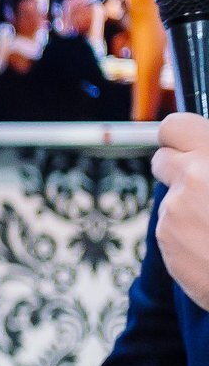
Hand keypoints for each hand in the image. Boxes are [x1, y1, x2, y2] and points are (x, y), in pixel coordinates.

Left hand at [153, 113, 208, 307]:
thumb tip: (206, 148)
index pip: (174, 127)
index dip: (181, 136)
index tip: (189, 145)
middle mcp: (191, 177)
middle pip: (162, 159)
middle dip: (178, 167)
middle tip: (204, 182)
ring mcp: (175, 209)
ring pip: (170, 196)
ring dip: (187, 203)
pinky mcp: (166, 238)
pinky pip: (170, 224)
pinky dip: (186, 230)